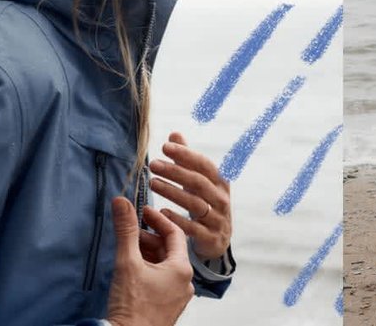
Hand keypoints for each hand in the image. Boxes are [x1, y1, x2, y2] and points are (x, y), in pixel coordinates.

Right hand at [106, 198, 193, 325]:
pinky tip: (131, 268)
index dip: (157, 219)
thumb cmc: (132, 305)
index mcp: (182, 269)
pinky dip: (148, 269)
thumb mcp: (127, 262)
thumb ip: (126, 230)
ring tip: (128, 247)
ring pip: (164, 266)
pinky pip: (161, 280)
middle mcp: (185, 282)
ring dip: (147, 253)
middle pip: (169, 250)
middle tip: (130, 228)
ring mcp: (177, 296)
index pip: (175, 234)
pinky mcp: (167, 306)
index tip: (141, 211)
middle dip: (149, 237)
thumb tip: (122, 202)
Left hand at [148, 132, 232, 260]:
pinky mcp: (211, 238)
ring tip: (152, 183)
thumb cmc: (204, 204)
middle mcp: (222, 200)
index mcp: (221, 183)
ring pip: (195, 204)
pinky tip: (160, 212)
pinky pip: (193, 228)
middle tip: (153, 164)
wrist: (218, 241)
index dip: (186, 155)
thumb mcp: (199, 182)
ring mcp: (218, 219)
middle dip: (175, 172)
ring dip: (172, 192)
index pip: (205, 165)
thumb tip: (174, 134)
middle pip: (199, 182)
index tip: (165, 147)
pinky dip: (177, 219)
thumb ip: (187, 159)